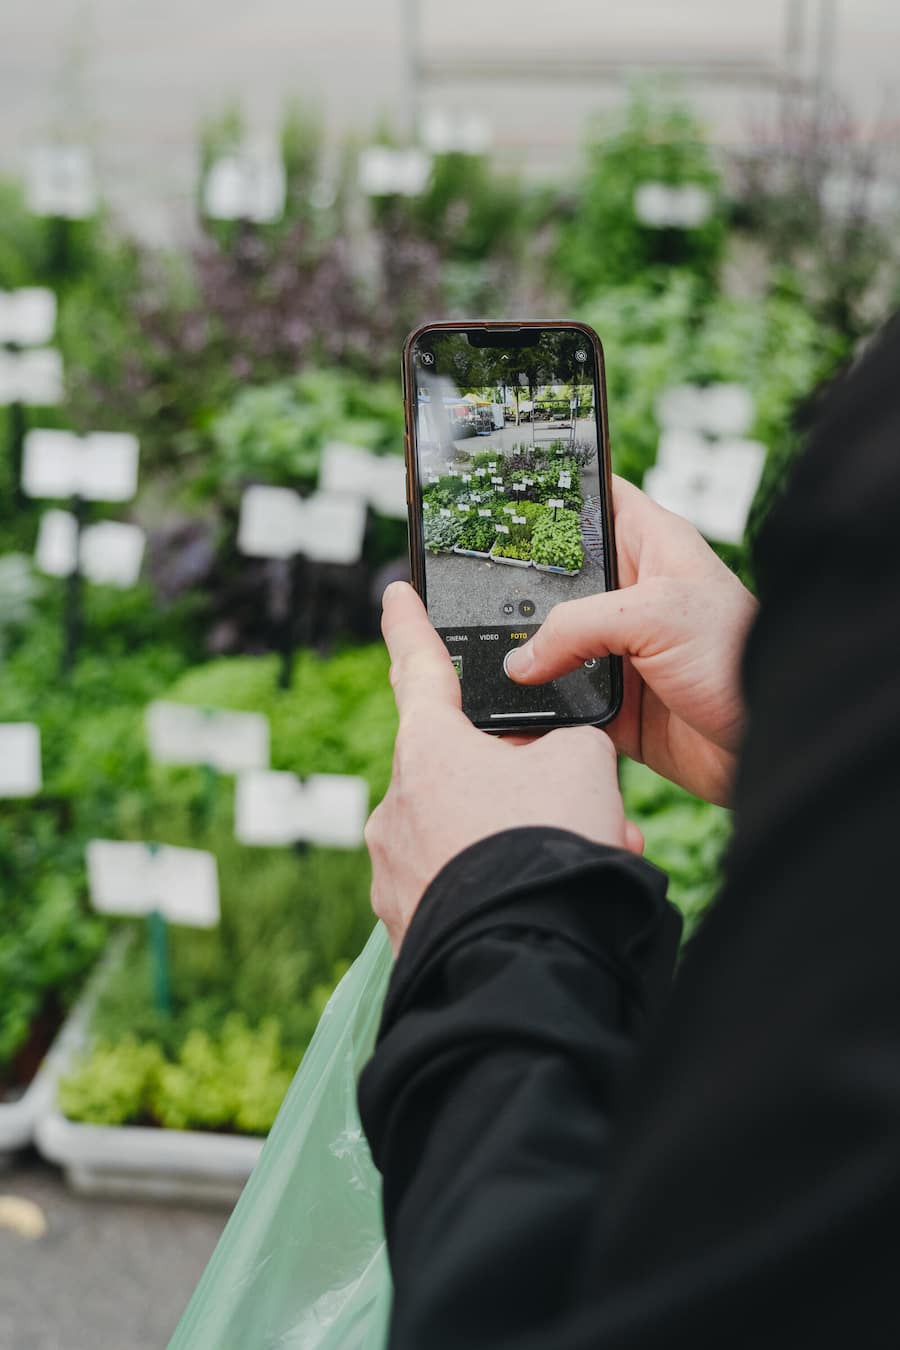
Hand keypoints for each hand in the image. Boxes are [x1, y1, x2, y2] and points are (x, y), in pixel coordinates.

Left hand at [366, 582, 640, 954]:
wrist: (524, 958)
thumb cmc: (547, 844)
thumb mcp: (581, 763)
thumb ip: (562, 743)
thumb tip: (552, 765)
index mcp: (428, 749)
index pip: (420, 668)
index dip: (410, 626)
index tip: (393, 595)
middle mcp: (395, 805)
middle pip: (462, 772)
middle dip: (523, 786)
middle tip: (580, 808)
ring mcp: (394, 868)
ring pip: (469, 836)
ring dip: (523, 842)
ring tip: (582, 862)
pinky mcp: (403, 922)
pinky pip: (460, 886)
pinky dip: (503, 885)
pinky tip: (548, 902)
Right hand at [505, 476, 757, 806]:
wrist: (766, 748)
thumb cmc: (738, 659)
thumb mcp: (657, 615)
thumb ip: (578, 624)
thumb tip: (521, 659)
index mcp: (650, 547)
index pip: (592, 500)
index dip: (549, 492)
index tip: (495, 491)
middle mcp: (630, 594)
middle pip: (555, 578)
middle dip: (513, 586)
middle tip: (464, 588)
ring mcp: (619, 649)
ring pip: (549, 643)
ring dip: (520, 654)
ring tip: (474, 652)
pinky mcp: (613, 702)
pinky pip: (559, 700)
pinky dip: (534, 707)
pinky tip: (506, 709)